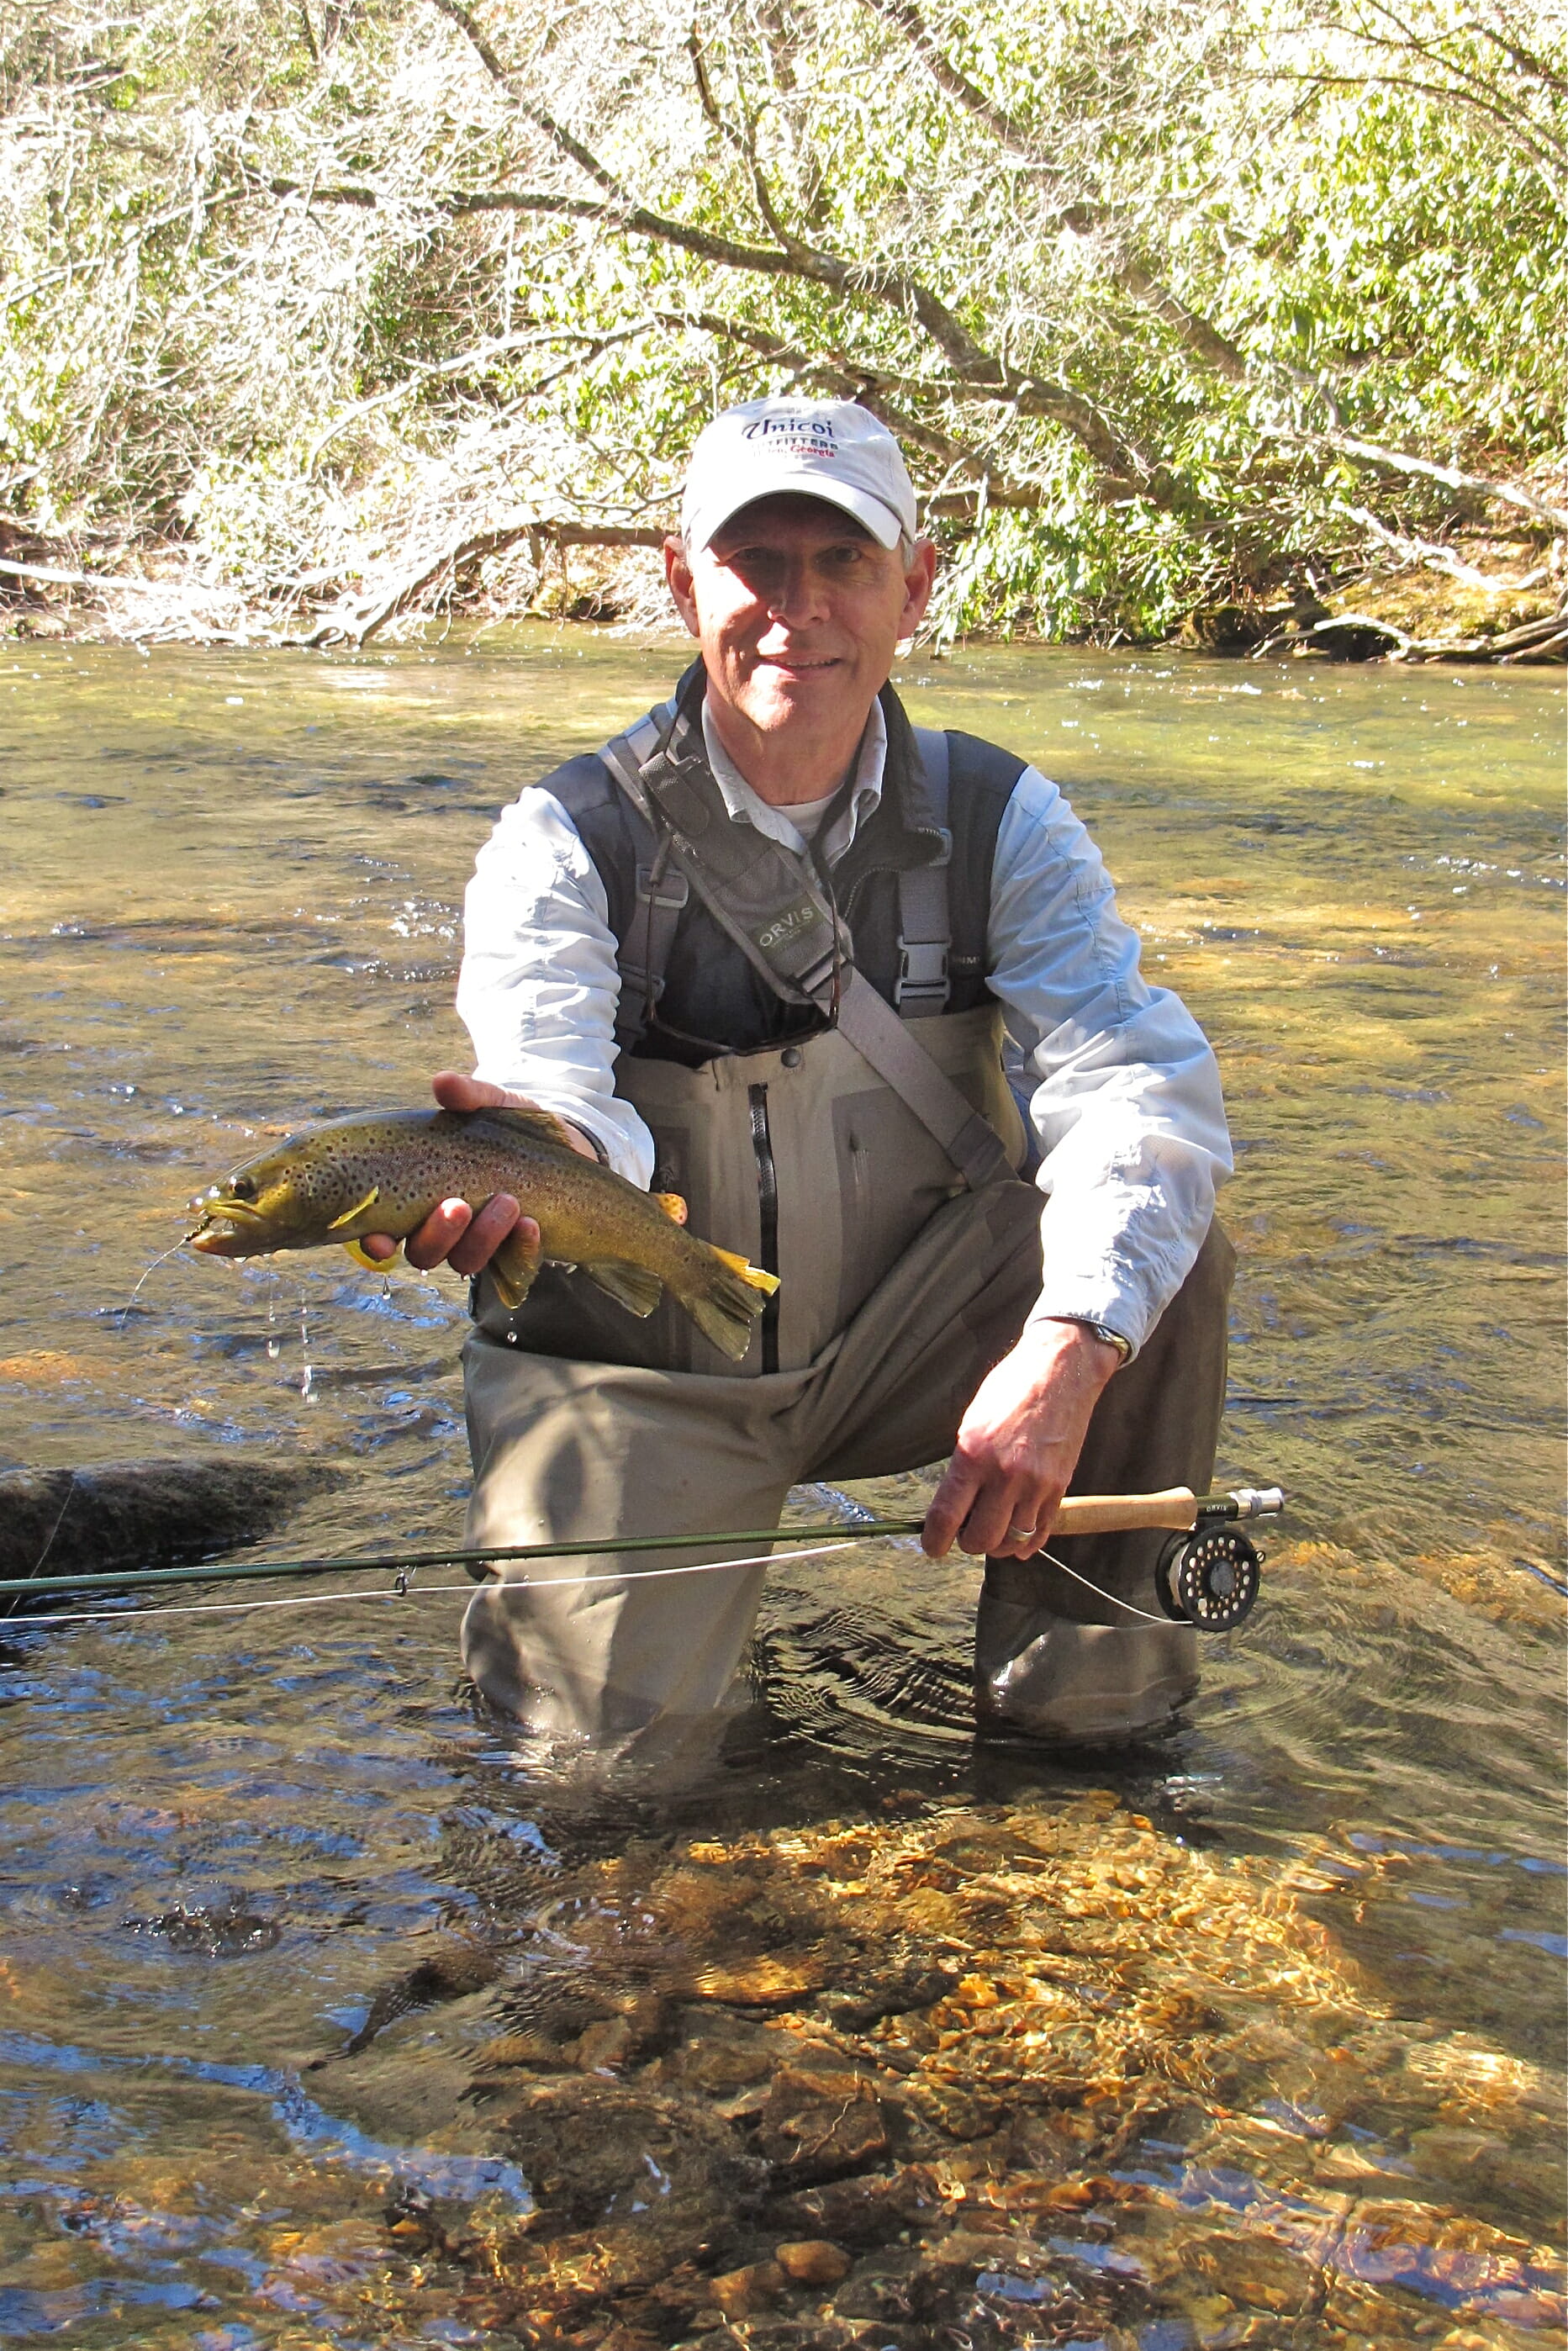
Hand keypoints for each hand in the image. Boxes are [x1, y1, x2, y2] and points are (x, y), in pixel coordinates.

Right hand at [359, 1071, 597, 1278]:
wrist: (565, 1145)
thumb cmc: (510, 1128)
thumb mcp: (491, 1106)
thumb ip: (468, 1096)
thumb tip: (443, 1081)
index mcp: (420, 1198)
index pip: (385, 1232)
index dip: (376, 1242)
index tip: (381, 1236)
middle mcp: (444, 1230)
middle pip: (424, 1252)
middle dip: (438, 1234)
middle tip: (458, 1206)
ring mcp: (481, 1244)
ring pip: (467, 1261)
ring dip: (483, 1238)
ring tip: (507, 1202)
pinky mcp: (518, 1252)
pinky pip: (515, 1264)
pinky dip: (522, 1248)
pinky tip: (532, 1225)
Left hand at [923, 1320, 1121, 1560]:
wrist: (1060, 1371)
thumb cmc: (1011, 1389)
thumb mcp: (972, 1422)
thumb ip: (963, 1466)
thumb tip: (954, 1505)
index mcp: (973, 1455)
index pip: (947, 1516)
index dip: (934, 1541)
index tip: (932, 1547)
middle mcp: (1004, 1474)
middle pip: (980, 1539)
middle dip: (966, 1543)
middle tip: (964, 1532)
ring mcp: (1036, 1484)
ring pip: (1011, 1542)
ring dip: (996, 1545)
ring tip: (991, 1530)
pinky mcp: (1059, 1487)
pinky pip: (1040, 1533)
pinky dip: (1025, 1542)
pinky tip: (1016, 1536)